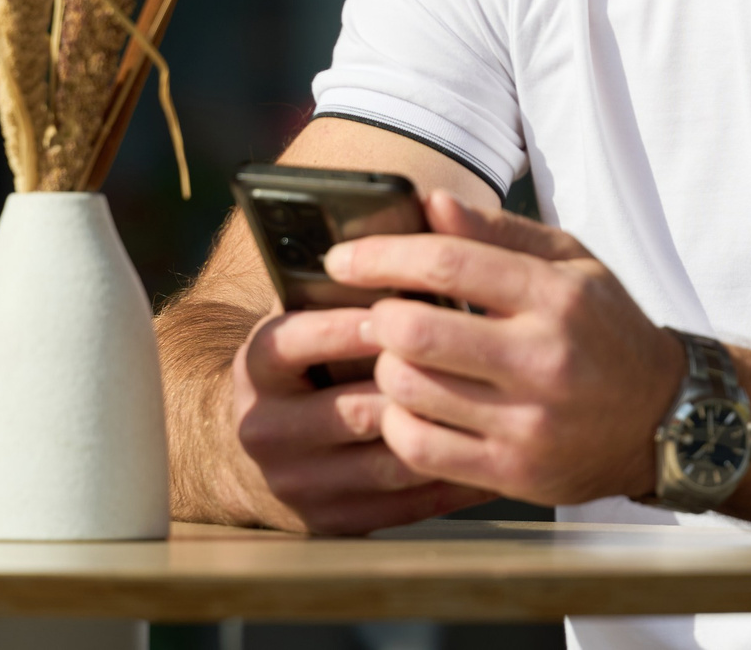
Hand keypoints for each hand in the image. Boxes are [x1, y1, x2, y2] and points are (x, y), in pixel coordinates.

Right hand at [232, 306, 491, 534]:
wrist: (255, 456)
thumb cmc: (307, 368)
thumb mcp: (304, 320)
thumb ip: (345, 287)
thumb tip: (417, 227)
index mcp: (259, 366)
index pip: (299, 341)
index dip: (352, 328)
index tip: (405, 312)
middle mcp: (266, 427)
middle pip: (355, 411)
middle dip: (420, 388)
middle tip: (477, 366)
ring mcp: (296, 482)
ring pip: (386, 463)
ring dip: (444, 436)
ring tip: (495, 413)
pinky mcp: (328, 523)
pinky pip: (403, 507)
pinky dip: (451, 482)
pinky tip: (486, 454)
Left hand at [324, 192, 687, 505]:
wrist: (666, 419)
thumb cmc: (608, 331)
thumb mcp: (572, 263)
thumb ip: (499, 232)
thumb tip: (430, 203)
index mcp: (557, 295)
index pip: (448, 262)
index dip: (381, 257)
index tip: (343, 260)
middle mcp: (544, 358)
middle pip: (415, 331)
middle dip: (378, 318)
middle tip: (379, 315)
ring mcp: (528, 422)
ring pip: (409, 391)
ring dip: (386, 370)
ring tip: (400, 359)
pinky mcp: (513, 473)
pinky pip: (419, 448)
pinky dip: (398, 422)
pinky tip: (411, 405)